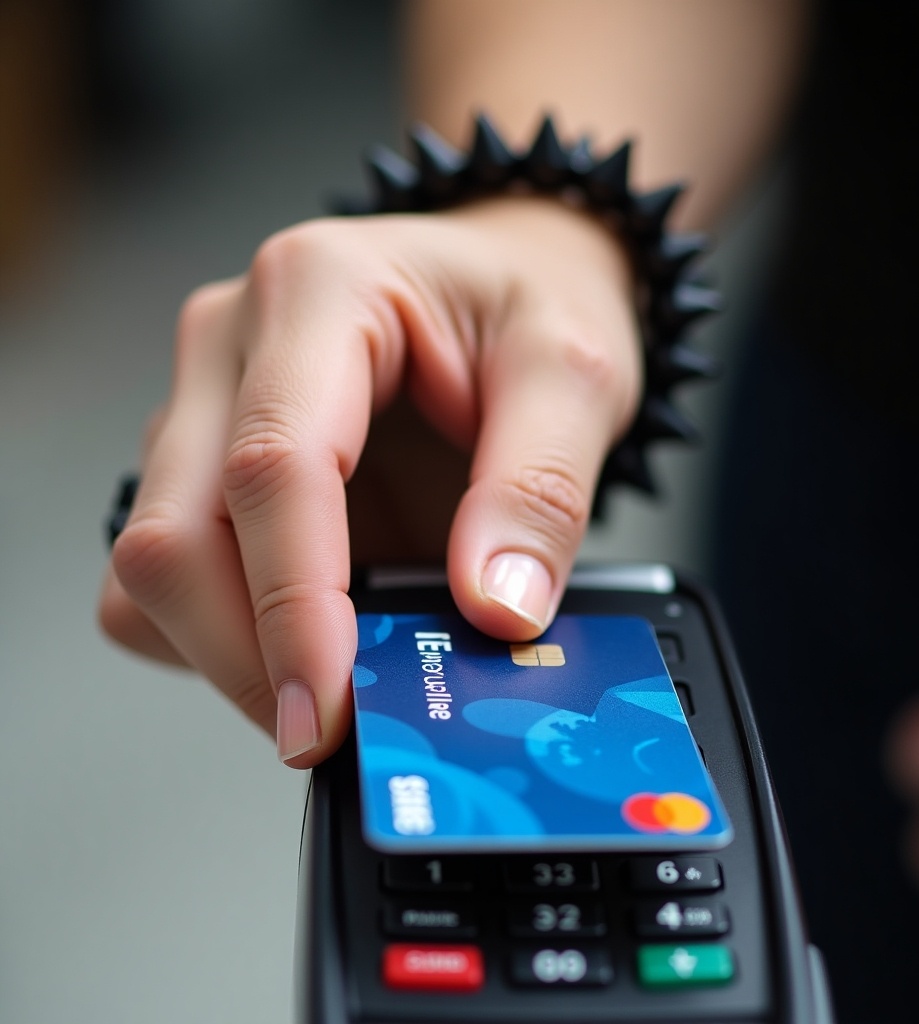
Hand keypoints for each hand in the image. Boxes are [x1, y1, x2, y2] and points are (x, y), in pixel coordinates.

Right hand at [98, 197, 639, 765]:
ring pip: (151, 567)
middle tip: (336, 729)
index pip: (273, 467)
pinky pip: (166, 578)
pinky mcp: (206, 462)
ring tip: (336, 682)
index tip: (332, 709)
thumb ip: (539, 489)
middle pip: (176, 533)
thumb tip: (493, 611)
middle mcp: (233, 344)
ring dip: (229, 652)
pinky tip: (305, 635)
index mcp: (318, 291)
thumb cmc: (531, 302)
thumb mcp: (574, 375)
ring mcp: (205, 404)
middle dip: (247, 655)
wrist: (506, 276)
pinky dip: (218, 635)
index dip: (294, 606)